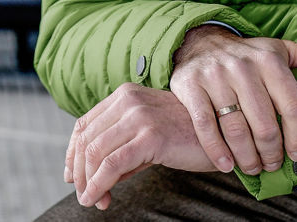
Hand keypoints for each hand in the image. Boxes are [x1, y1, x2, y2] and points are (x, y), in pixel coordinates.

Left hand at [64, 83, 216, 209]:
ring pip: (95, 152)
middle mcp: (128, 100)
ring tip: (92, 200)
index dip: (72, 153)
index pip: (84, 123)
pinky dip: (99, 184)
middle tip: (85, 195)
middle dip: (80, 172)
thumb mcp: (148, 139)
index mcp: (125, 95)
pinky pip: (112, 163)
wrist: (225, 136)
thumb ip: (120, 151)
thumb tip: (91, 180)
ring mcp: (139, 115)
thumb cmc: (189, 137)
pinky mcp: (150, 135)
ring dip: (88, 182)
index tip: (72, 176)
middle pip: (86, 139)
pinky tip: (98, 198)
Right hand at [169, 26, 296, 175]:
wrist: (199, 41)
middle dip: (272, 153)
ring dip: (248, 157)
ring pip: (236, 129)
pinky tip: (227, 165)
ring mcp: (215, 77)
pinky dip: (217, 151)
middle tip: (273, 164)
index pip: (293, 107)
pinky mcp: (190, 87)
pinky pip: (205, 126)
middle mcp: (242, 67)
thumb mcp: (284, 51)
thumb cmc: (250, 54)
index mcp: (270, 60)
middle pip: (265, 124)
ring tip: (254, 167)